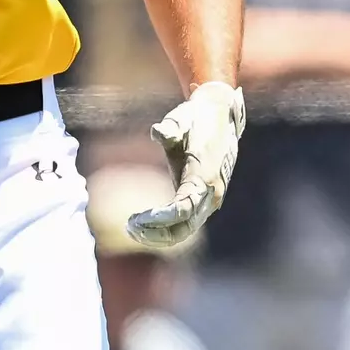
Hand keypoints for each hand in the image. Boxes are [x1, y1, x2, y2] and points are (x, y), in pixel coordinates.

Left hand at [126, 80, 245, 248]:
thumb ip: (171, 128)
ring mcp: (210, 198)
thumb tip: (158, 131)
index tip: (140, 219)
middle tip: (130, 227)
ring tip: (132, 228)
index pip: (184, 208)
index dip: (162, 218)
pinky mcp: (204, 199)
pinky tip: (146, 223)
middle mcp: (211, 192)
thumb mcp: (182, 119)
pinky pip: (188, 222)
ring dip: (161, 234)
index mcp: (205, 175)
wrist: (220, 116)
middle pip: (186, 226)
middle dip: (158, 232)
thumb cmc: (196, 118)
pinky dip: (168, 227)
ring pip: (187, 229)